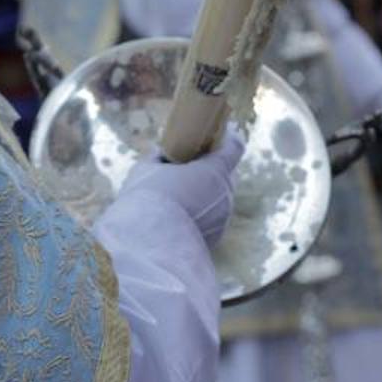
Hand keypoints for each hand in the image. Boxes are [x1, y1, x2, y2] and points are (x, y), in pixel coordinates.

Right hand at [121, 130, 244, 245]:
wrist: (147, 248)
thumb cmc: (147, 201)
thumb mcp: (146, 170)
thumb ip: (158, 158)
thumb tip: (159, 152)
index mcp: (215, 171)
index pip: (235, 146)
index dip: (227, 137)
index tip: (215, 134)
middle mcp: (226, 194)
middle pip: (226, 173)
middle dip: (211, 168)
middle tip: (189, 165)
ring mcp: (223, 218)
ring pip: (219, 197)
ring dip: (205, 193)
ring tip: (178, 195)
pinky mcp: (215, 238)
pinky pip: (212, 218)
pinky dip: (200, 214)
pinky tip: (178, 218)